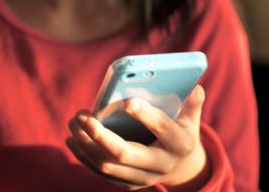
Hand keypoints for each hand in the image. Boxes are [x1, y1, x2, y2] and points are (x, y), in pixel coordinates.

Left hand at [66, 85, 208, 190]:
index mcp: (179, 144)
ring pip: (108, 166)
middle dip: (100, 135)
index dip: (147, 115)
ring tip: (74, 122)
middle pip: (126, 154)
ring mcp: (144, 178)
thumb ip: (192, 104)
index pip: (163, 128)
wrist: (182, 168)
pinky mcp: (130, 184)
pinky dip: (84, 157)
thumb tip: (196, 87)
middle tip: (82, 116)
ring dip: (86, 144)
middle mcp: (161, 165)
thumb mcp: (191, 119)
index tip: (127, 101)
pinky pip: (102, 174)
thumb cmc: (182, 133)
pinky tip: (72, 140)